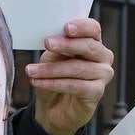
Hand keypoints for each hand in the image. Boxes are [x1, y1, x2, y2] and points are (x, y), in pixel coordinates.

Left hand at [26, 18, 115, 134]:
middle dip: (66, 44)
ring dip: (52, 69)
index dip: (82, 26)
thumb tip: (52, 37)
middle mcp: (103, 57)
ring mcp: (103, 75)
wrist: (53, 107)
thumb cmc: (55, 77)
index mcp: (93, 42)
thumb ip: (58, 46)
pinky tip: (39, 82)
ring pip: (78, 68)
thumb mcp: (53, 56)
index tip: (66, 28)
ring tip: (32, 70)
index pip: (93, 29)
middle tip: (47, 43)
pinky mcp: (97, 92)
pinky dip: (55, 84)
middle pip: (89, 46)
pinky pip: (76, 86)